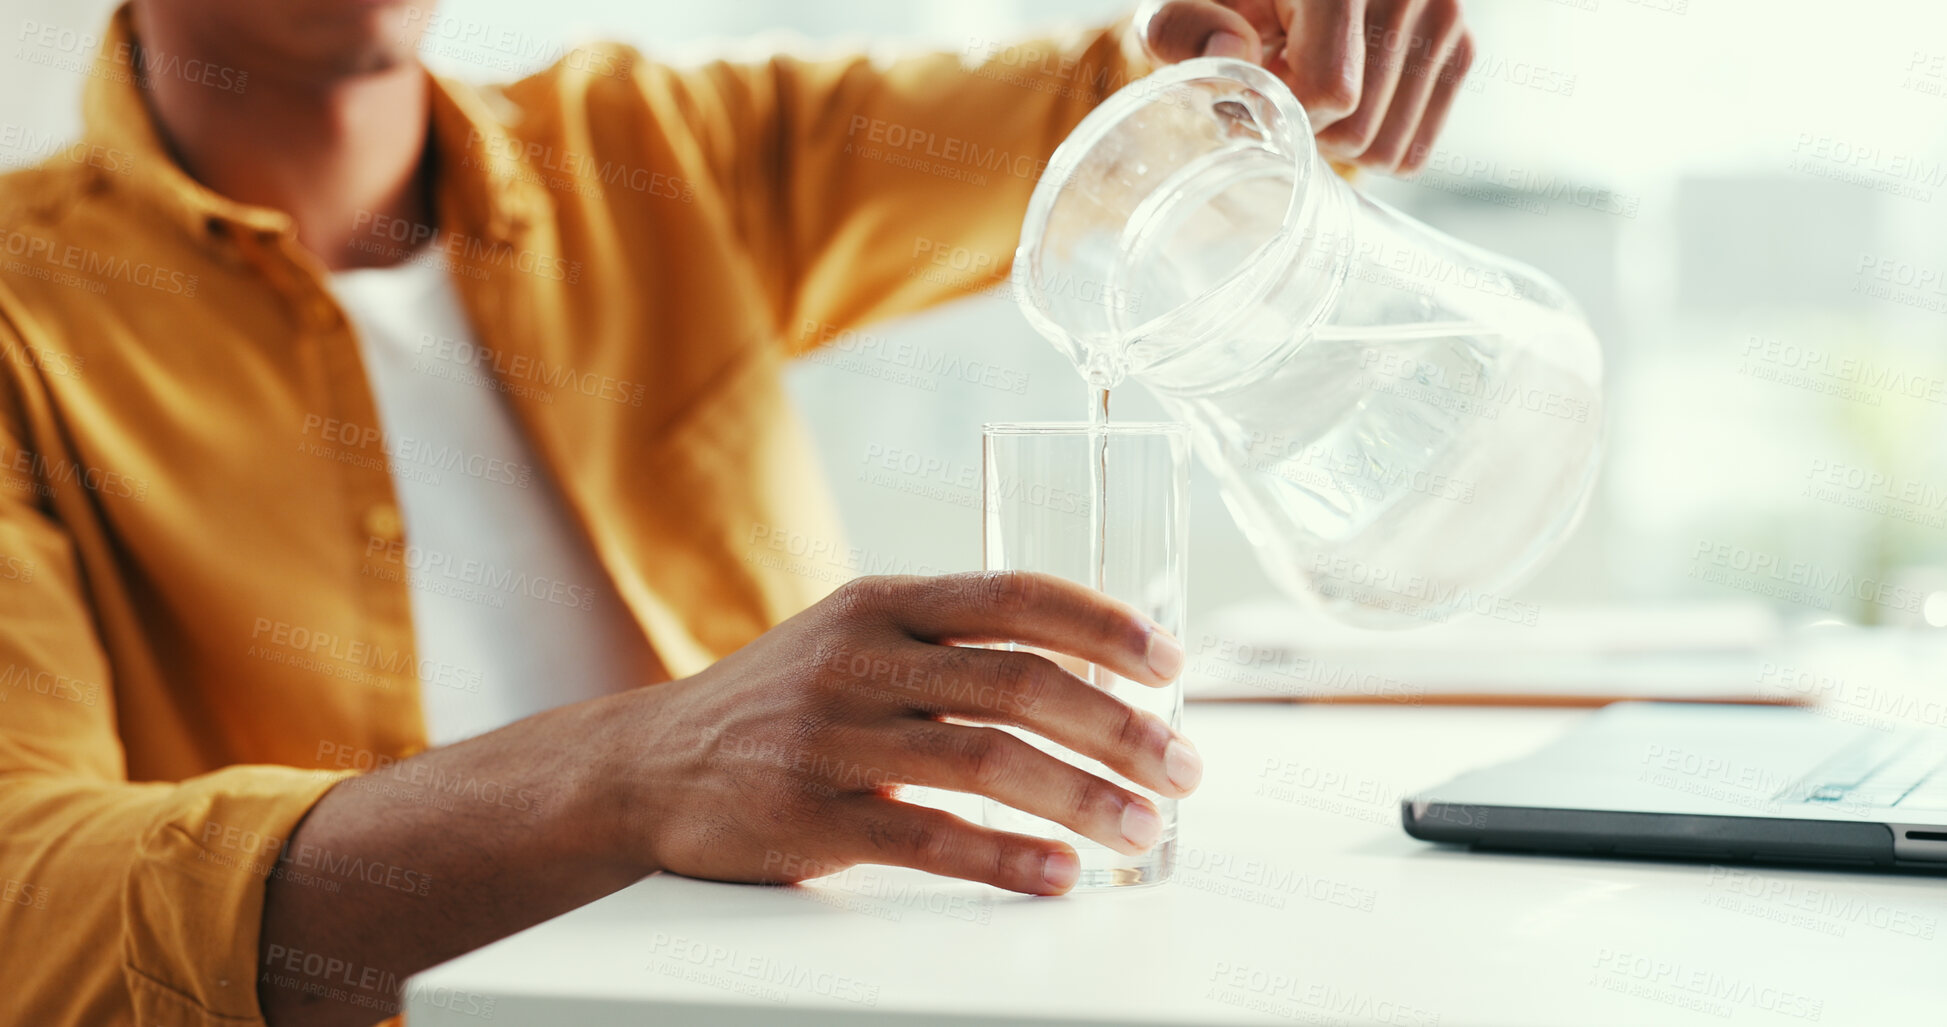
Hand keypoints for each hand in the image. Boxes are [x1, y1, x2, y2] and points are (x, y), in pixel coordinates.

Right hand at [597, 572, 1200, 894]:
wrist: (647, 764)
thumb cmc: (780, 703)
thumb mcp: (854, 639)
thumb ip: (951, 647)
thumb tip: (1094, 674)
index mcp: (882, 602)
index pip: (1012, 594)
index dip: (1103, 623)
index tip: (1170, 659)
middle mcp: (857, 657)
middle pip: (1016, 682)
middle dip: (1118, 726)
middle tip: (1183, 765)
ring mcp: (829, 737)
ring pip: (984, 761)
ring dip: (1083, 797)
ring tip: (1144, 828)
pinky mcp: (808, 817)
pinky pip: (927, 840)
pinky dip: (1005, 858)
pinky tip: (1059, 874)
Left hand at [1137, 0, 1472, 173]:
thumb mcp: (1192, 2)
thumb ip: (1182, 26)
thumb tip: (1228, 53)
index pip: (1332, 92)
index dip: (1283, 111)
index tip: (1255, 91)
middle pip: (1359, 130)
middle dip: (1307, 131)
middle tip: (1282, 95)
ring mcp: (1442, 18)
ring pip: (1389, 148)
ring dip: (1338, 140)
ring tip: (1313, 93)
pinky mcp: (1460, 47)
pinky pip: (1415, 148)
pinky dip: (1373, 140)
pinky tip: (1349, 98)